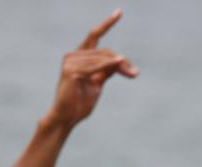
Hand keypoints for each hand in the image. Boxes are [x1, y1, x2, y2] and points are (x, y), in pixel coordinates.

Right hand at [43, 10, 138, 128]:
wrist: (66, 118)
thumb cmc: (79, 103)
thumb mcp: (97, 83)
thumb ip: (105, 71)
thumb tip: (120, 60)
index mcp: (79, 57)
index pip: (94, 35)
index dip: (107, 24)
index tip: (119, 12)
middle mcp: (73, 56)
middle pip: (105, 51)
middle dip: (122, 61)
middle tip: (135, 73)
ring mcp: (70, 62)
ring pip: (103, 58)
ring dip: (120, 66)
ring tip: (133, 74)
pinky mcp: (71, 72)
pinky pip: (95, 67)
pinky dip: (109, 65)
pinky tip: (121, 62)